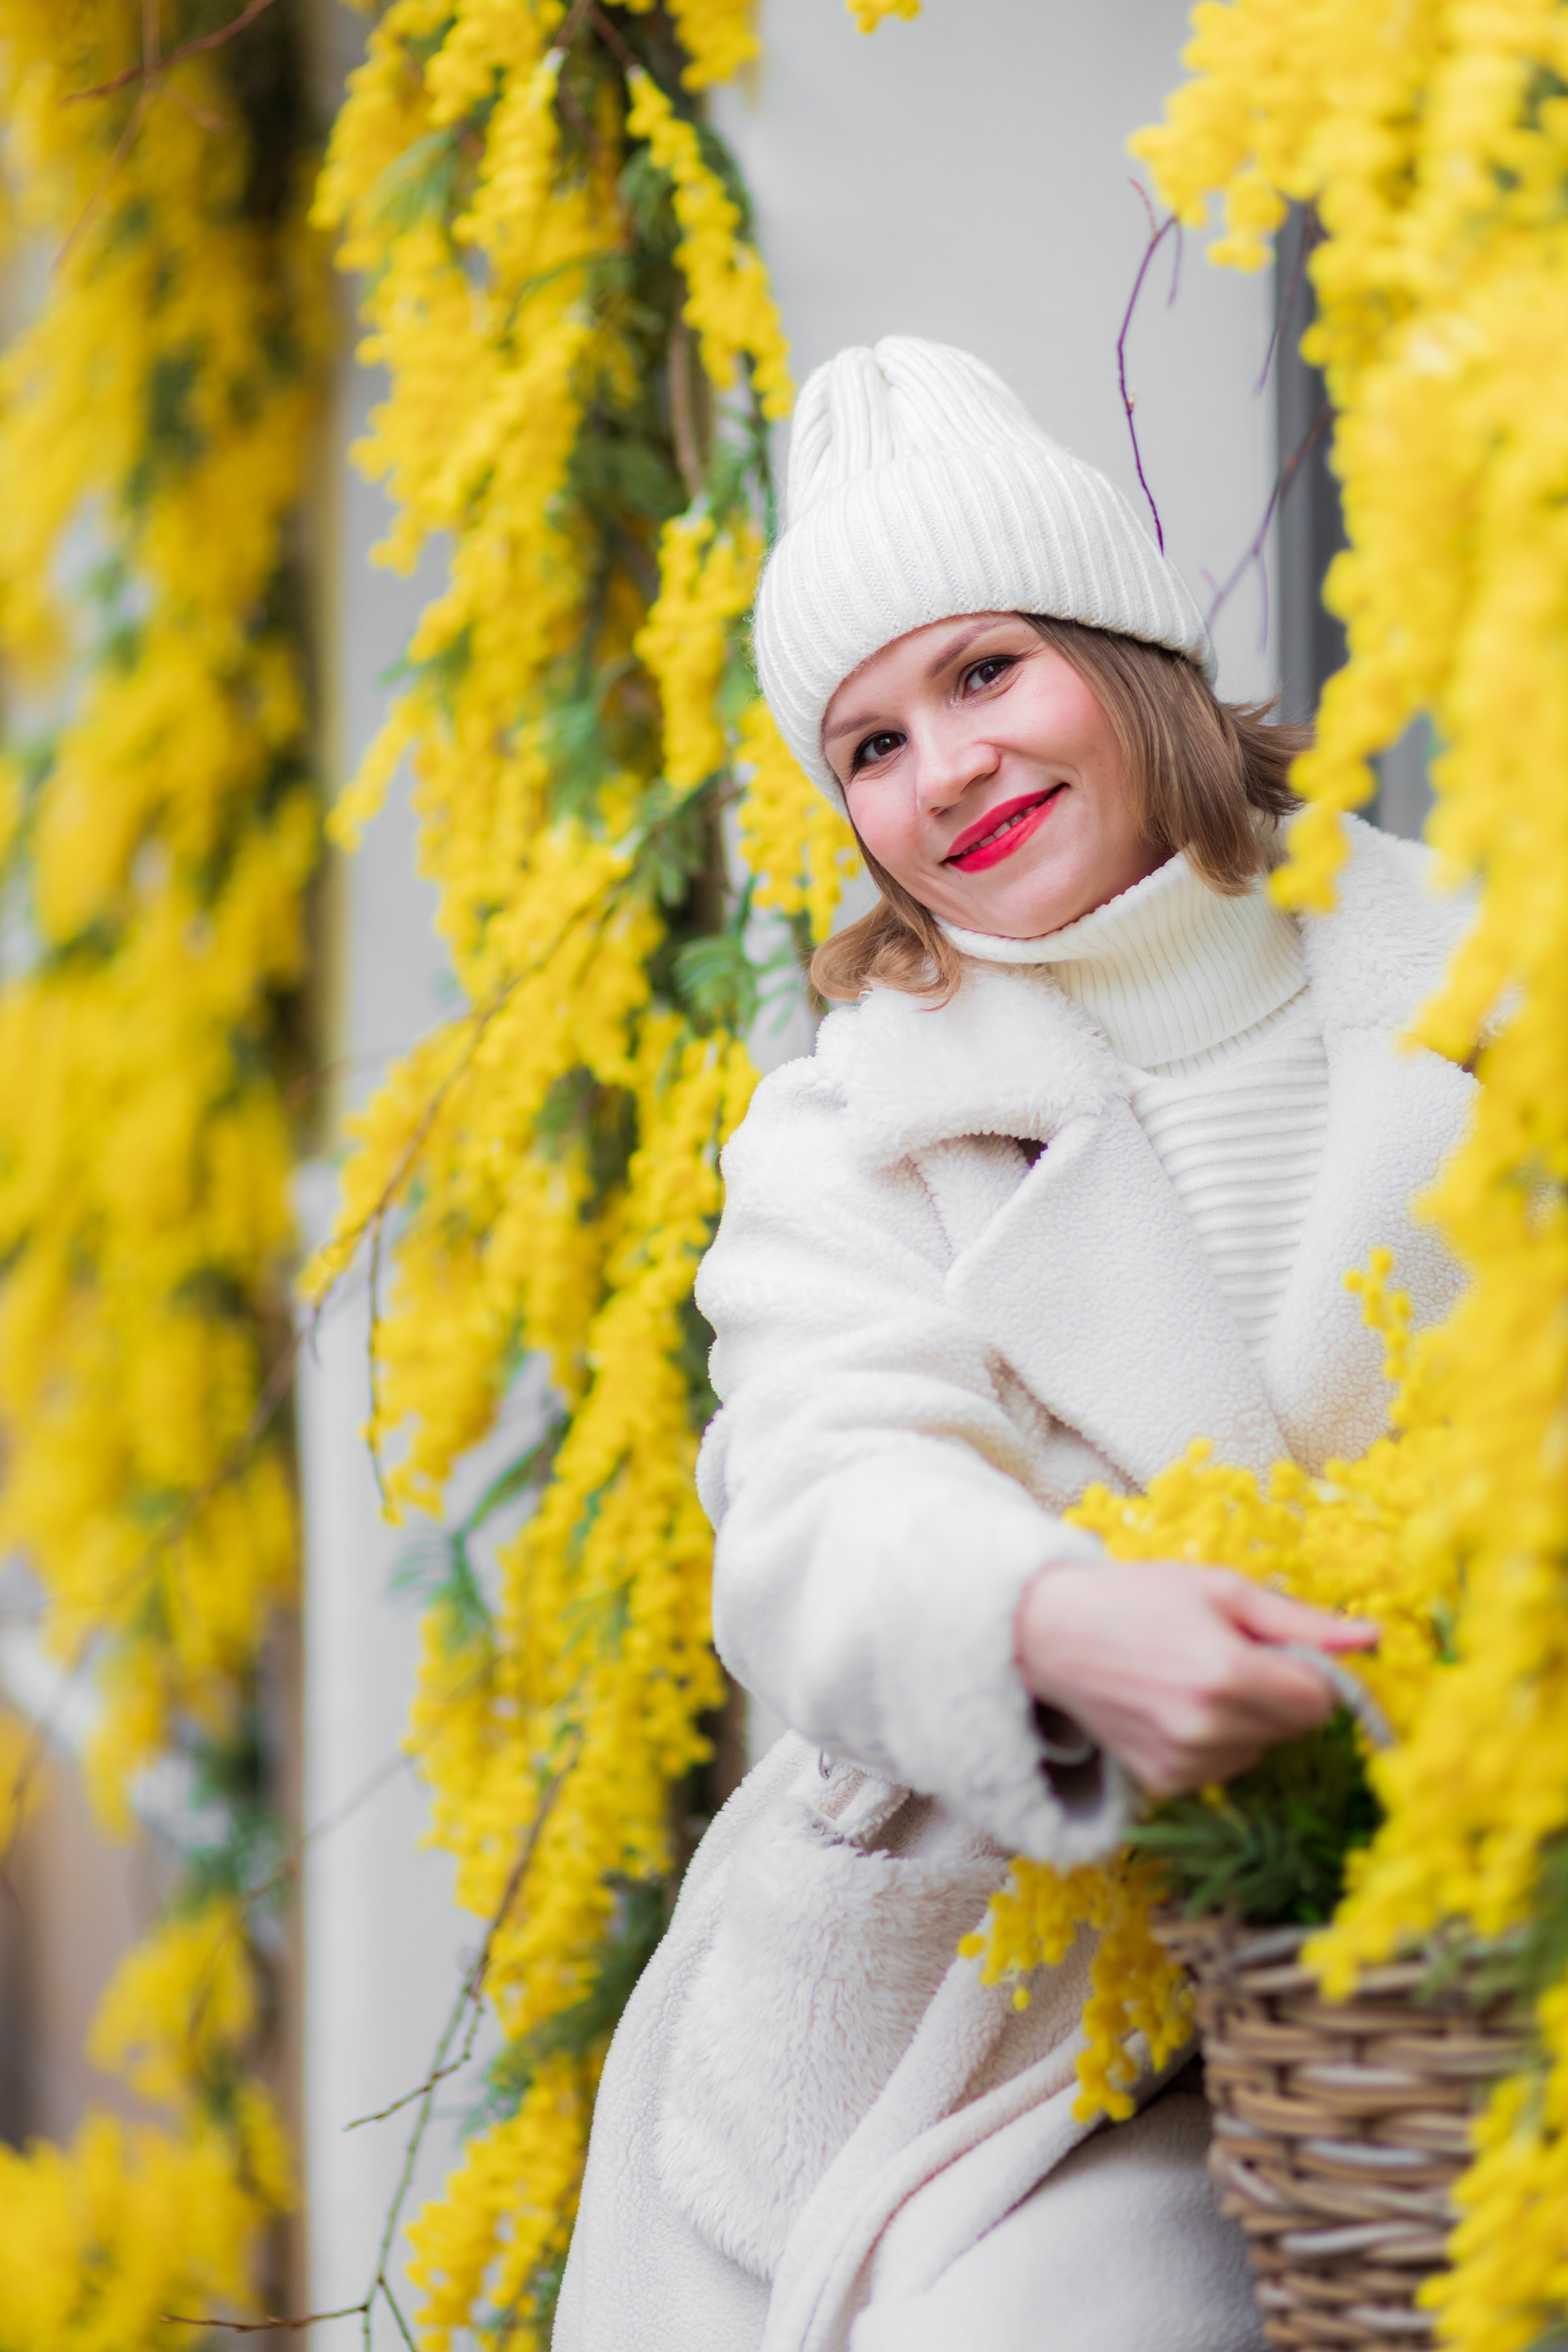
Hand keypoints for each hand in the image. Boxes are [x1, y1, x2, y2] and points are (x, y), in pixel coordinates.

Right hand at [1014, 1560, 1378, 1798]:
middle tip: (1228, 1655)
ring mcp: (1184, 1764)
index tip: (1275, 1647)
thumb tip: (1373, 1639)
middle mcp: (1208, 1729)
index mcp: (1226, 1674)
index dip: (1307, 1671)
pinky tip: (1177, 1708)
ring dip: (1249, 1720)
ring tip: (1195, 1679)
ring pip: (1263, 1751)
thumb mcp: (1222, 1590)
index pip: (1320, 1701)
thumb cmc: (1140, 1599)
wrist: (1053, 1636)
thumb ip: (1300, 1620)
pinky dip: (1218, 1742)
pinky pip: (1226, 1768)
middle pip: (1296, 1728)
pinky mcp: (1165, 1784)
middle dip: (1279, 1693)